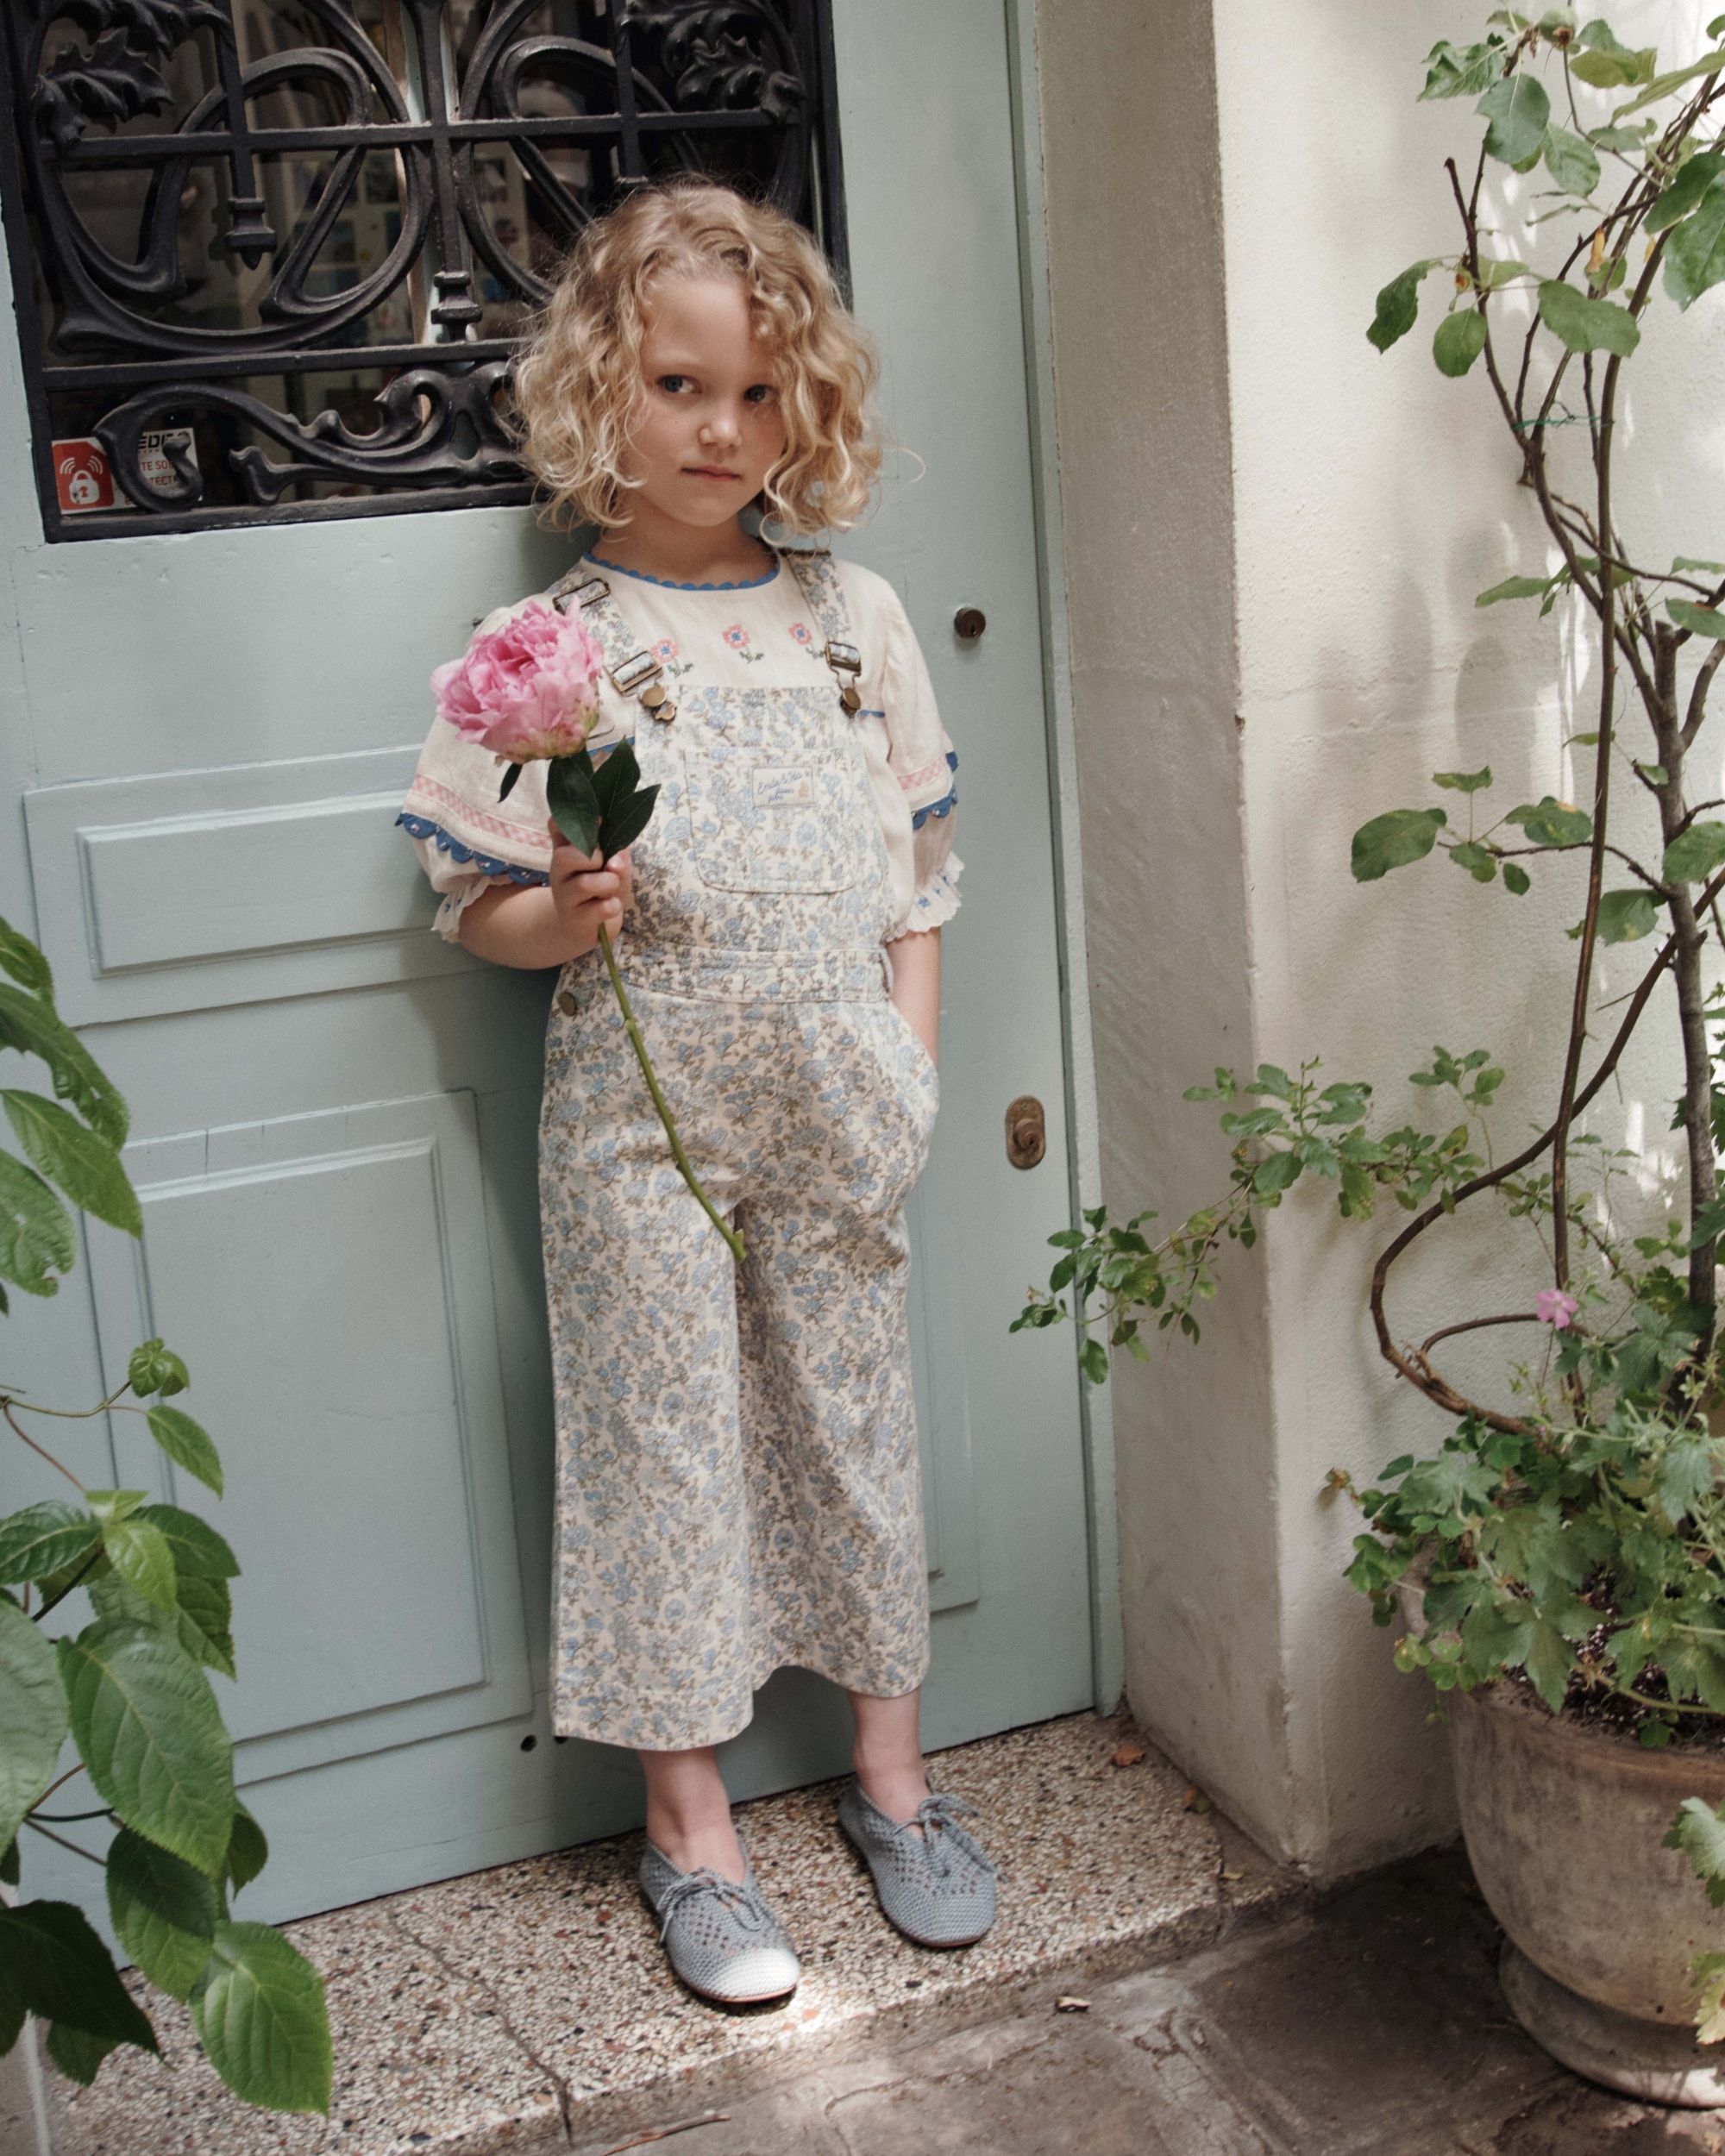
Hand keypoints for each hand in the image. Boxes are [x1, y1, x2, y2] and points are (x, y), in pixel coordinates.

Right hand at [547, 818, 633, 951]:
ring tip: (612, 887)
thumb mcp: (614, 864)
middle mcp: (558, 870)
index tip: (598, 821)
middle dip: (594, 858)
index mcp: (567, 849)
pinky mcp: (574, 920)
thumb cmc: (603, 886)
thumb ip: (618, 854)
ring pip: (585, 884)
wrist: (590, 925)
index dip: (571, 822)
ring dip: (609, 884)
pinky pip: (599, 908)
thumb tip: (617, 859)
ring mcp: (563, 896)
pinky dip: (613, 905)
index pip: (555, 826)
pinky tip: (612, 905)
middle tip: (604, 864)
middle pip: (564, 857)